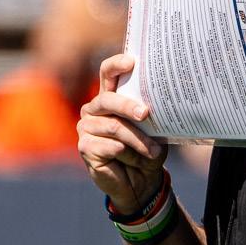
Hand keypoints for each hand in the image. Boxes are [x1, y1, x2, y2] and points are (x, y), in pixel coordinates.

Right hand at [78, 54, 167, 213]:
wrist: (141, 183)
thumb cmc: (147, 152)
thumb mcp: (154, 131)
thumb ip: (150, 116)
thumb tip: (160, 102)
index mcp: (111, 98)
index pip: (107, 74)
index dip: (116, 65)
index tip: (131, 61)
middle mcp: (95, 109)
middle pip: (108, 100)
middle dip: (128, 106)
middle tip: (145, 113)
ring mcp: (87, 128)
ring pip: (114, 127)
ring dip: (137, 140)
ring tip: (153, 152)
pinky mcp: (85, 147)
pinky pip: (109, 146)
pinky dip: (128, 155)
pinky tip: (135, 161)